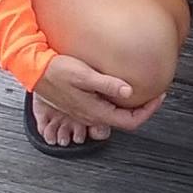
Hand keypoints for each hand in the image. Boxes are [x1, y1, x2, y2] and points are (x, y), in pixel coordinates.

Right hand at [34, 54, 163, 137]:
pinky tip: (120, 87)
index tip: (158, 97)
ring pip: (115, 114)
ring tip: (142, 90)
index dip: (148, 112)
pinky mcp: (82, 103)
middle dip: (143, 108)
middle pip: (125, 120)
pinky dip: (118, 100)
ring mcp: (86, 110)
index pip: (130, 121)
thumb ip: (107, 84)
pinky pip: (105, 107)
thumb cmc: (55, 72)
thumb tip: (129, 91)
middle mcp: (92, 115)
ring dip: (131, 105)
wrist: (33, 70)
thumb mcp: (84, 75)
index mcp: (95, 111)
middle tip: (154, 93)